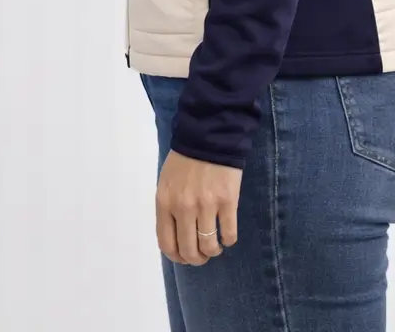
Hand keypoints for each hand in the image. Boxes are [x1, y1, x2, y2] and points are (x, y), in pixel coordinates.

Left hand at [155, 149, 241, 265]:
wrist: (209, 135)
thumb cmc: (186, 159)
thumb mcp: (167, 182)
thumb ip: (168, 207)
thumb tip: (176, 235)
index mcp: (165, 203)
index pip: (167, 244)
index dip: (177, 257)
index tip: (185, 256)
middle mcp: (183, 208)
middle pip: (189, 250)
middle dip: (196, 259)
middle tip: (203, 255)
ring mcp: (206, 205)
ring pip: (209, 246)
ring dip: (213, 251)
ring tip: (216, 246)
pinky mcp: (227, 201)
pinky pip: (229, 233)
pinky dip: (229, 240)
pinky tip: (228, 236)